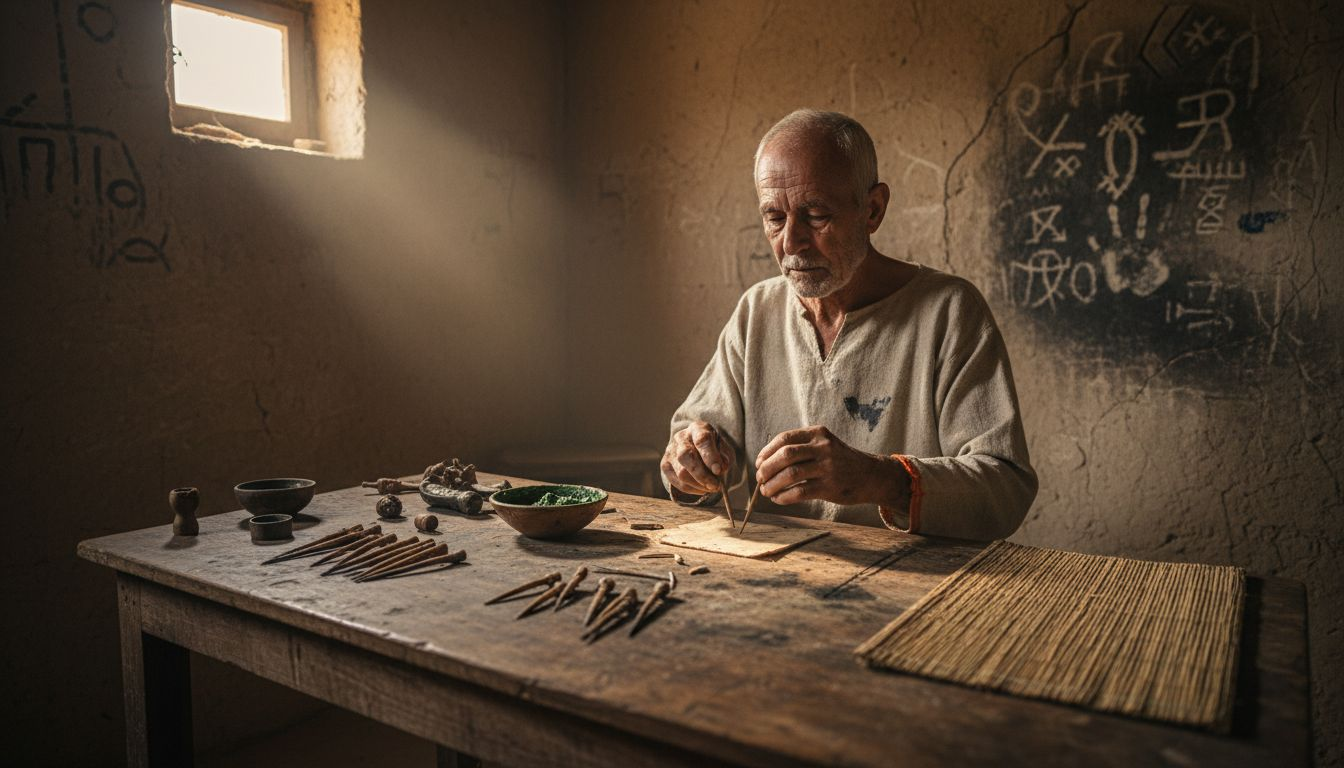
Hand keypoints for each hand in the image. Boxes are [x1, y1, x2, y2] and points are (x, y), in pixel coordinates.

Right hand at [662, 421, 735, 495]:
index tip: (718, 470)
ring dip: (698, 485)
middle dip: (702, 475)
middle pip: (686, 456)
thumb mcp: (724, 449)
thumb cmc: (714, 449)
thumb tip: (719, 469)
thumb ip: (725, 457)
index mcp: (697, 428)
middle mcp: (681, 437)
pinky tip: (702, 489)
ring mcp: (670, 451)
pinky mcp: (665, 465)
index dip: (710, 456)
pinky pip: (677, 482)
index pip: (701, 440)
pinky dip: (691, 489)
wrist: (698, 449)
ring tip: (711, 488)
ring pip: (681, 472)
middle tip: (715, 486)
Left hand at [754, 426, 908, 506]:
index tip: (759, 463)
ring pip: (790, 474)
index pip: (784, 439)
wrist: (872, 475)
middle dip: (766, 468)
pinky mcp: (830, 487)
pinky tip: (779, 499)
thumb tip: (766, 461)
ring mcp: (827, 467)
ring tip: (766, 491)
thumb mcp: (824, 444)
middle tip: (760, 478)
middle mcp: (823, 448)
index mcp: (818, 433)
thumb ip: (801, 447)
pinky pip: (799, 492)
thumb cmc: (841, 461)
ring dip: (772, 485)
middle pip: (785, 455)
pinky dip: (784, 497)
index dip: (767, 452)